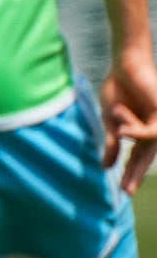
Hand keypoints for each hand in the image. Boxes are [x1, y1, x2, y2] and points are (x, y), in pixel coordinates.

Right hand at [103, 52, 156, 191]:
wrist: (125, 67)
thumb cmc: (118, 89)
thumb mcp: (110, 121)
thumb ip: (112, 143)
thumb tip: (106, 166)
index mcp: (139, 132)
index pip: (136, 158)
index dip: (130, 174)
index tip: (123, 190)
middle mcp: (151, 129)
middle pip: (146, 157)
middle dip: (136, 173)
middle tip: (127, 190)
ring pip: (147, 143)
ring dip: (130, 135)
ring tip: (118, 126)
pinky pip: (151, 132)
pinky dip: (136, 130)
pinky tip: (124, 127)